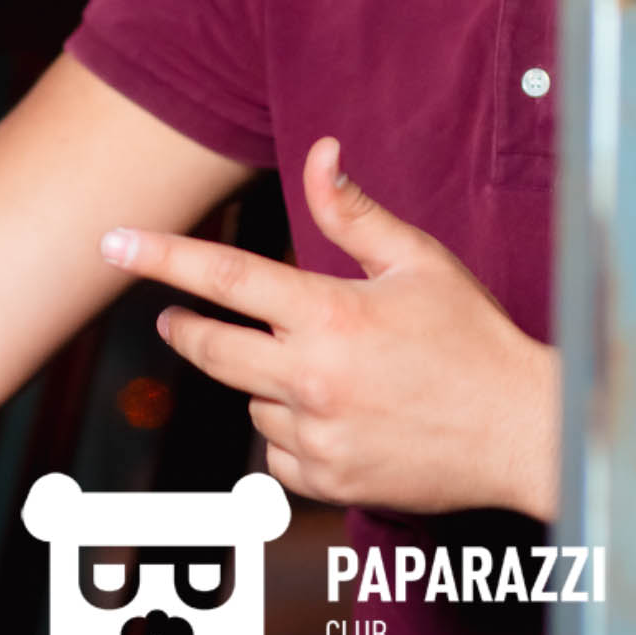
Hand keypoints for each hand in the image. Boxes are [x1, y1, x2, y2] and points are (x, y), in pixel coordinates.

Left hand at [99, 136, 558, 518]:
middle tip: (176, 317)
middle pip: (211, 349)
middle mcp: (313, 379)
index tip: (111, 242)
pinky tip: (340, 417)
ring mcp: (318, 437)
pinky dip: (292, 431)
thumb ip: (354, 212)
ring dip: (265, 381)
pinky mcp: (328, 482)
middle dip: (186, 328)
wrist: (524, 433)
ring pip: (251, 400)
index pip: (226, 277)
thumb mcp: (419, 262)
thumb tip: (318, 152)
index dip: (162, 256)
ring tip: (328, 372)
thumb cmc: (475, 338)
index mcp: (331, 316)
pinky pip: (278, 452)